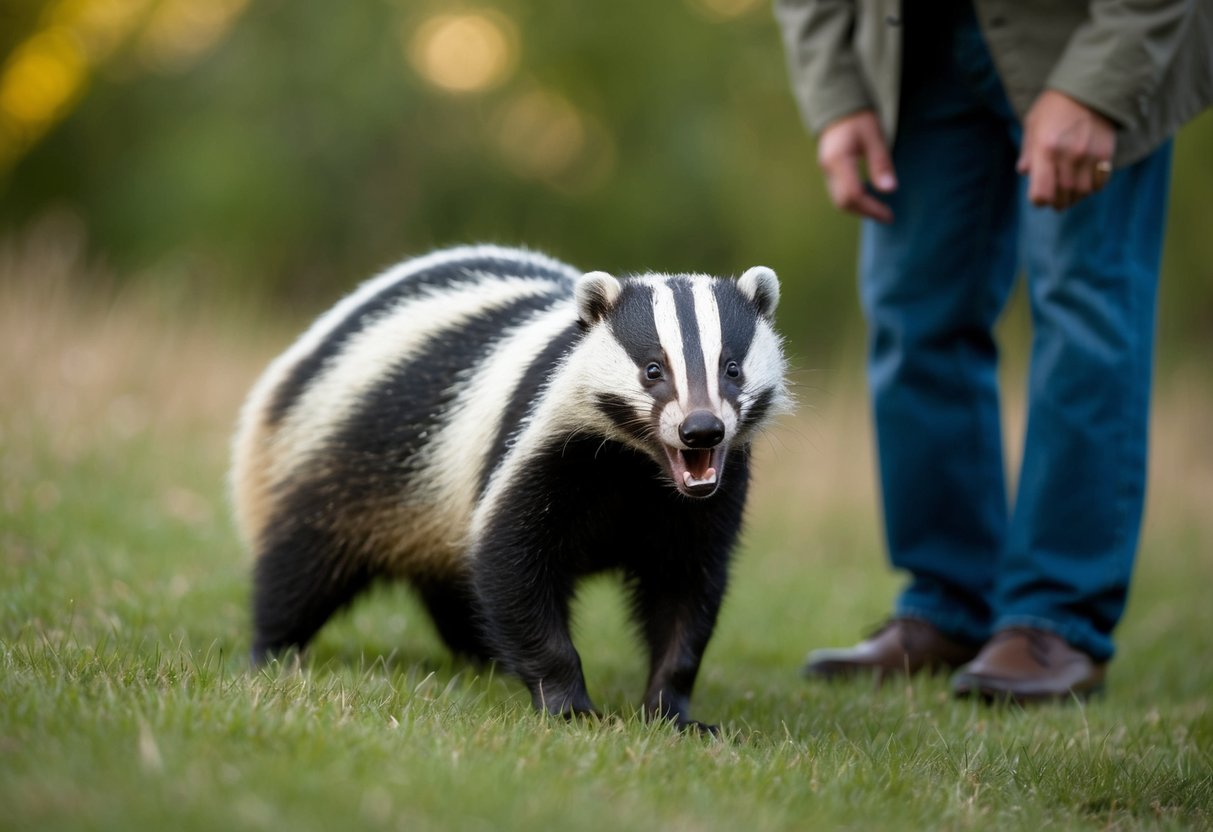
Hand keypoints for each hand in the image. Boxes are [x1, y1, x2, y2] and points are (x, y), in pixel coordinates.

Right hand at [817, 110, 896, 222]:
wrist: (837, 106)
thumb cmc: (858, 118)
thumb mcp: (874, 136)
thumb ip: (880, 163)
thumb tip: (889, 190)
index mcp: (838, 160)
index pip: (853, 194)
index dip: (871, 208)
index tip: (889, 215)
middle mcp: (827, 169)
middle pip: (844, 202)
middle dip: (865, 212)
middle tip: (887, 216)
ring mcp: (826, 171)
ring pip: (840, 200)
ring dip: (860, 208)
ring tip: (880, 210)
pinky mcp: (829, 172)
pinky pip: (839, 193)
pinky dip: (855, 200)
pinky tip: (869, 198)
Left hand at [1017, 90, 1115, 210]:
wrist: (1090, 88)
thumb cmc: (1055, 106)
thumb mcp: (1033, 124)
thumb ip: (1028, 151)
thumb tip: (1025, 172)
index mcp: (1045, 149)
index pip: (1041, 193)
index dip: (1038, 200)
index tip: (1039, 196)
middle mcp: (1068, 156)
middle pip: (1062, 196)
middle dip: (1056, 202)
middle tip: (1054, 199)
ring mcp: (1089, 156)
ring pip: (1081, 193)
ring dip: (1074, 197)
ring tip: (1069, 191)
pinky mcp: (1105, 154)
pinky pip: (1099, 183)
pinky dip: (1091, 188)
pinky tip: (1084, 181)